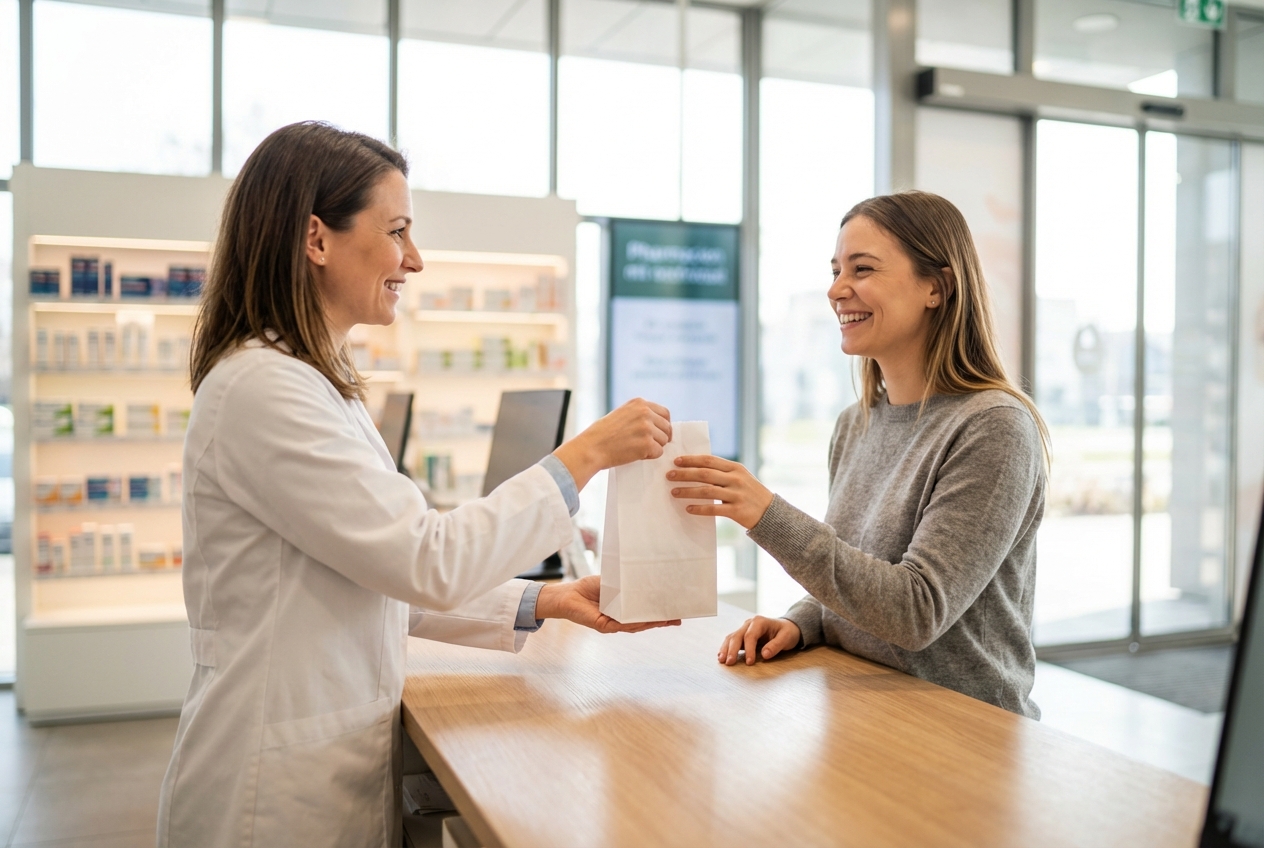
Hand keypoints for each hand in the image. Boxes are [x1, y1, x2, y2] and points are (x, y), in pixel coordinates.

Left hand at [534, 575, 680, 633]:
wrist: (567, 594)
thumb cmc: (587, 588)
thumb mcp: (611, 582)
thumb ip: (626, 583)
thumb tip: (645, 575)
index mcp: (622, 610)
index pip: (644, 613)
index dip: (660, 613)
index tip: (675, 610)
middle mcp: (620, 620)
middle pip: (645, 622)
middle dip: (662, 620)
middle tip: (679, 618)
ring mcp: (613, 624)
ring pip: (637, 625)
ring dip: (653, 622)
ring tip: (668, 619)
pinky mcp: (605, 626)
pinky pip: (623, 625)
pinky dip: (636, 622)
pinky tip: (648, 619)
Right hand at [553, 399, 671, 489]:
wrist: (591, 448)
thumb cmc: (602, 434)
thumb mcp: (622, 414)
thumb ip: (639, 414)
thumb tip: (658, 423)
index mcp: (639, 403)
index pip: (665, 413)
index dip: (664, 425)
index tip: (660, 433)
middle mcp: (645, 412)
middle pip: (667, 427)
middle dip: (661, 438)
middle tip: (649, 445)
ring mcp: (646, 428)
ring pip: (664, 440)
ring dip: (654, 447)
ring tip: (637, 448)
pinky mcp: (646, 444)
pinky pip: (659, 452)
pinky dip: (650, 456)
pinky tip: (636, 454)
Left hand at [667, 455, 774, 529]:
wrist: (770, 512)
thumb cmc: (750, 493)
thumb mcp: (740, 477)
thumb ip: (722, 472)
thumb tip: (695, 468)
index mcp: (735, 468)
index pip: (709, 460)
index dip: (691, 460)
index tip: (676, 461)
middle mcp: (736, 479)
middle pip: (705, 474)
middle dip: (685, 474)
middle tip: (669, 475)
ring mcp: (737, 494)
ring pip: (707, 491)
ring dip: (688, 491)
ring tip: (674, 492)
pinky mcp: (737, 510)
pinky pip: (714, 509)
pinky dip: (699, 508)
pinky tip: (688, 509)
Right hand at [718, 616, 801, 665]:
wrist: (787, 627)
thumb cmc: (787, 632)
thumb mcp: (786, 638)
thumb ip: (776, 645)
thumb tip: (764, 654)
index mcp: (759, 622)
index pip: (750, 636)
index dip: (749, 650)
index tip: (749, 662)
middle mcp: (749, 624)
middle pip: (737, 636)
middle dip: (732, 650)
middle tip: (730, 662)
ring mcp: (744, 629)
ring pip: (731, 638)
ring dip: (725, 649)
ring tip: (722, 660)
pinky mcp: (743, 636)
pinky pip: (732, 641)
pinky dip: (726, 648)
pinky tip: (722, 656)